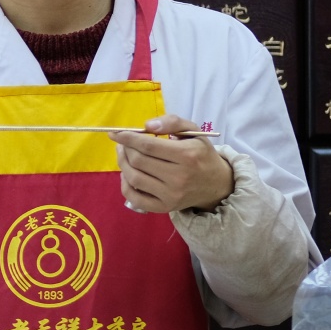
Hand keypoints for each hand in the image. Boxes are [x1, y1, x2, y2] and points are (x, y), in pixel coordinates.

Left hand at [108, 114, 233, 213]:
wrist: (215, 185)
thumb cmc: (200, 154)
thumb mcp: (193, 132)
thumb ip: (172, 122)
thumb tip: (147, 125)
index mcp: (187, 155)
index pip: (148, 146)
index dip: (128, 138)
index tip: (115, 133)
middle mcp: (179, 177)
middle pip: (138, 161)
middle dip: (125, 148)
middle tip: (122, 143)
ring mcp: (170, 195)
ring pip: (133, 177)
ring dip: (122, 163)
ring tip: (124, 154)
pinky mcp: (164, 208)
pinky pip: (134, 197)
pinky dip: (124, 184)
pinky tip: (127, 173)